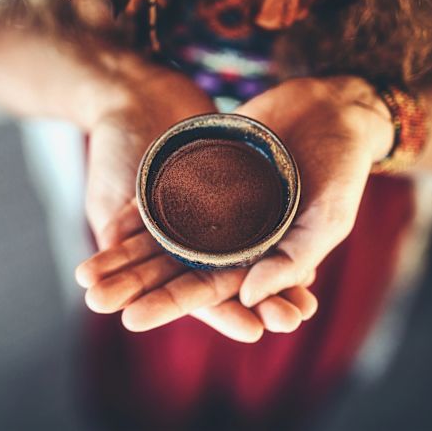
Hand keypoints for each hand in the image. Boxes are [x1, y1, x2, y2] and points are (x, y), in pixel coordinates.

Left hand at [76, 75, 390, 341]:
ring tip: (88, 270)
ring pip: (168, 231)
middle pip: (179, 263)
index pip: (213, 287)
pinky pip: (171, 188)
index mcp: (262, 254)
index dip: (174, 303)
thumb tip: (249, 298)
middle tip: (97, 300)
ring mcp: (220, 200)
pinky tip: (110, 220)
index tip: (133, 319)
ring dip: (130, 251)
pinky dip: (142, 205)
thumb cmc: (343, 171)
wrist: (334, 111)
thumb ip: (293, 260)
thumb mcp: (327, 220)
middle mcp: (236, 233)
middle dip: (140, 283)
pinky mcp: (209, 168)